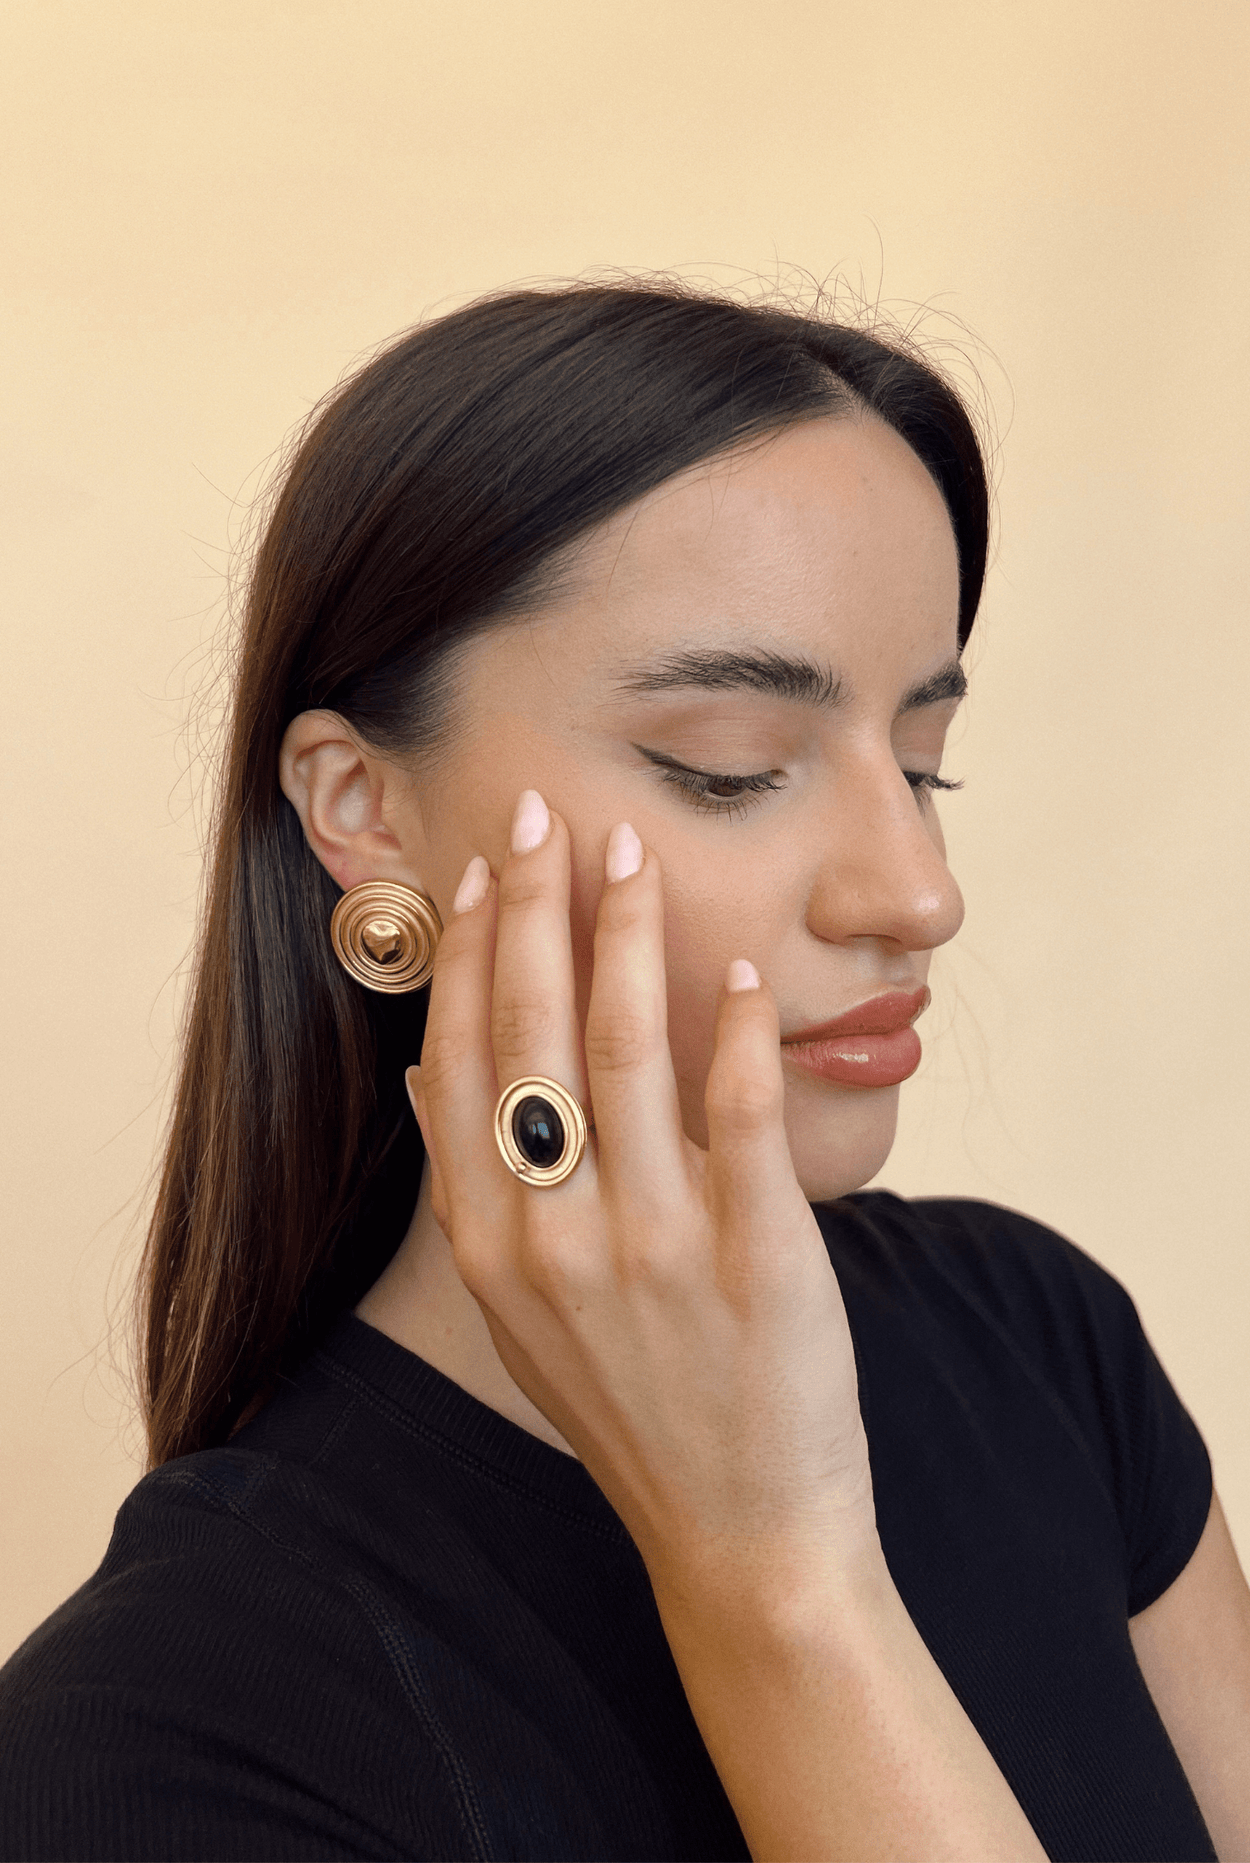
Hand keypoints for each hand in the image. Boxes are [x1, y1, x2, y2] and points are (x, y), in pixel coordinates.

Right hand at [412, 789, 878, 1599]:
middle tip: (547, 813)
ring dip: (627, 938)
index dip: (475, 953)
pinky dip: (739, 1034)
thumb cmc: (631, 1406)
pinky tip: (739, 969)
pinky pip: (742, 1117)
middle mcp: (555, 1237)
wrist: (740, 1532)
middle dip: (538, 908)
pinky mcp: (756, 1259)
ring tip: (632, 856)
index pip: (465, 1060)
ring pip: (627, 1052)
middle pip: (534, 1034)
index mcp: (492, 1241)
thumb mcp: (520, 1311)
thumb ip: (472, 1191)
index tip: (487, 869)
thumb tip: (430, 1070)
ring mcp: (655, 1248)